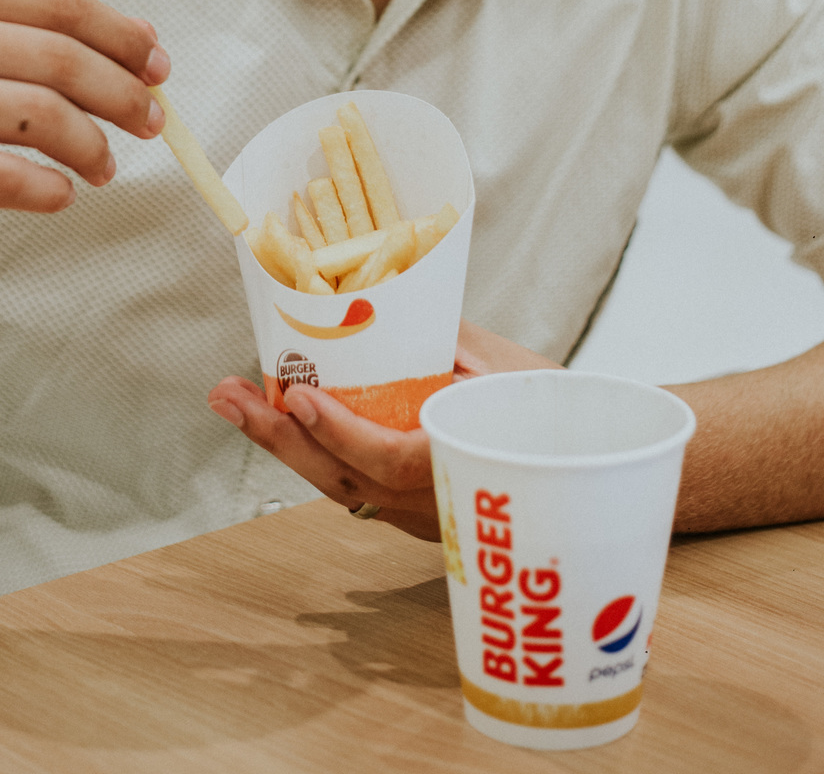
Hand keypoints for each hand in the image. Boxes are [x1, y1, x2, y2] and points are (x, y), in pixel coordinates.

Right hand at [0, 0, 168, 262]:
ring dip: (91, 148)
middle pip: (61, 58)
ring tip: (103, 168)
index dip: (121, 35)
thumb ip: (10, 33)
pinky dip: (47, 191)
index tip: (158, 63)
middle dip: (124, 93)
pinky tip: (59, 194)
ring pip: (41, 117)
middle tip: (151, 122)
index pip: (58, 3)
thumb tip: (127, 45)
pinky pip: (3, 177)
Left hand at [208, 320, 559, 539]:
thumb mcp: (511, 373)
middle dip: (278, 438)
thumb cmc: (562, 418)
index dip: (341, 431)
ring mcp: (419, 514)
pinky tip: (284, 421)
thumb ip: (449, 349)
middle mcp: (430, 502)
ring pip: (339, 484)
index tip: (301, 400)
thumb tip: (390, 308)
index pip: (387, 457)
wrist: (597, 472)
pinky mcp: (414, 510)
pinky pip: (355, 484)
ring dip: (284, 444)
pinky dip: (316, 453)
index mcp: (459, 467)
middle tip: (226, 395)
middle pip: (341, 478)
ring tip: (236, 400)